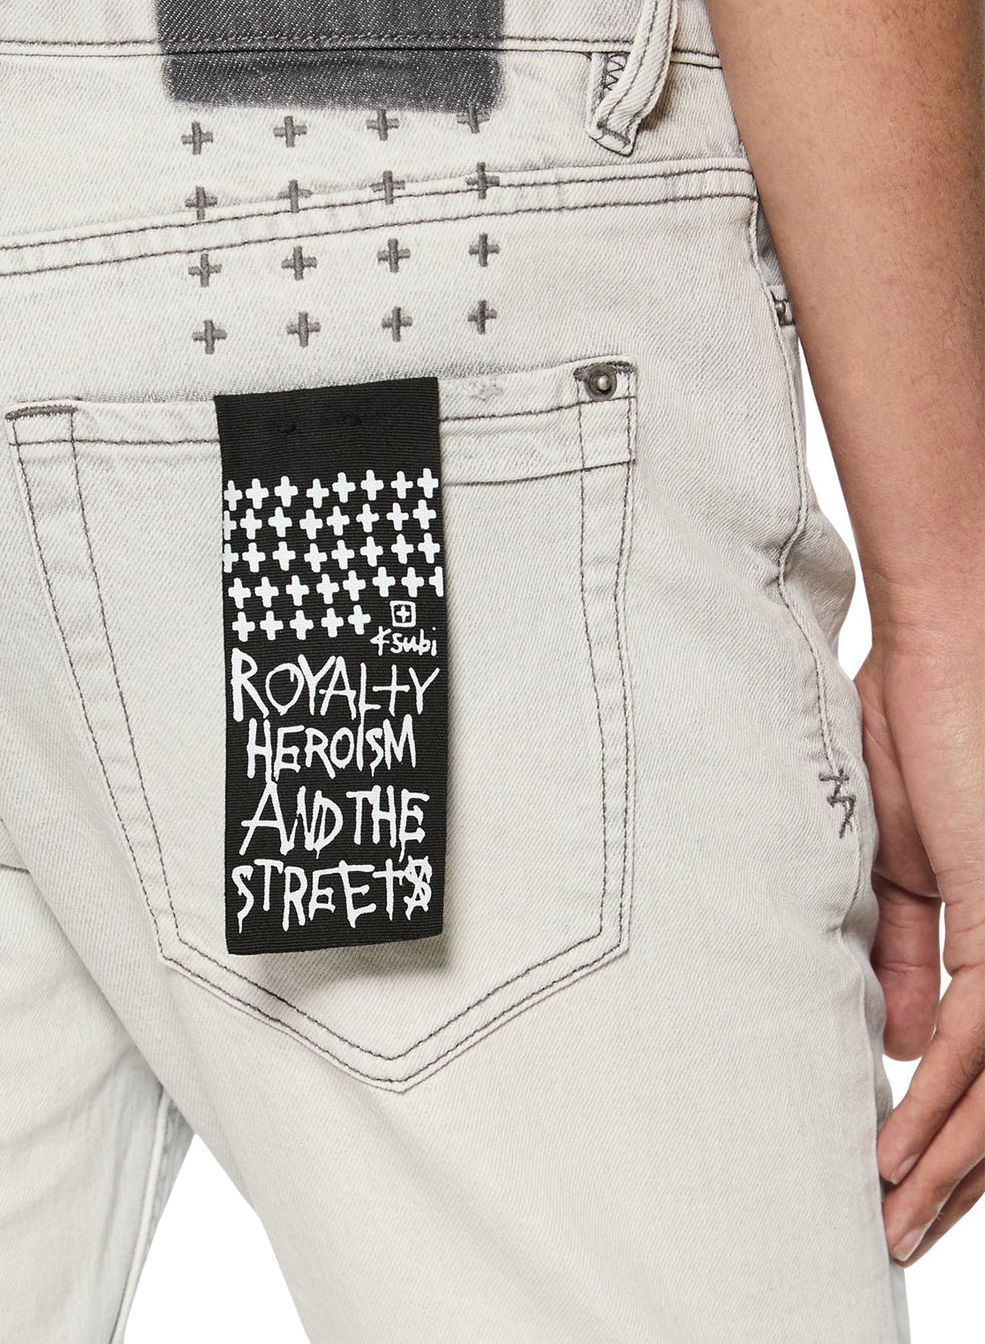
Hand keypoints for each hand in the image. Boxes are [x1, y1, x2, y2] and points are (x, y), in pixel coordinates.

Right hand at [857, 626, 984, 1263]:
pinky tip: (903, 1152)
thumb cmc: (916, 720)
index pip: (981, 1057)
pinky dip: (938, 1103)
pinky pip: (978, 1039)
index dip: (946, 1125)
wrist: (944, 640)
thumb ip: (908, 948)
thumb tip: (901, 1040)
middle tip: (900, 1232)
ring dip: (948, 1165)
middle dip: (954, 1174)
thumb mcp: (898, 858)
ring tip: (896, 1222)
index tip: (897, 1173)